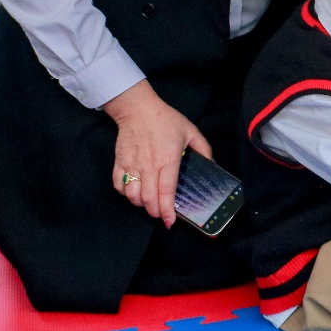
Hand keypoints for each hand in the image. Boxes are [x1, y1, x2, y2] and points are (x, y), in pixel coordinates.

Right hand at [104, 80, 211, 225]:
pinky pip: (119, 185)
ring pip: (132, 195)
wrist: (138, 109)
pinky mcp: (119, 162)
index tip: (170, 221)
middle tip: (162, 215)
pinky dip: (125, 193)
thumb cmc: (166, 120)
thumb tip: (211, 165)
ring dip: (140, 204)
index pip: (166, 192)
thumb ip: (203, 149)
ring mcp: (132, 165)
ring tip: (149, 204)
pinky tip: (134, 192)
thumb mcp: (191, 132)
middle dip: (155, 212)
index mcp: (168, 160)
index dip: (167, 210)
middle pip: (148, 199)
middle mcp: (149, 166)